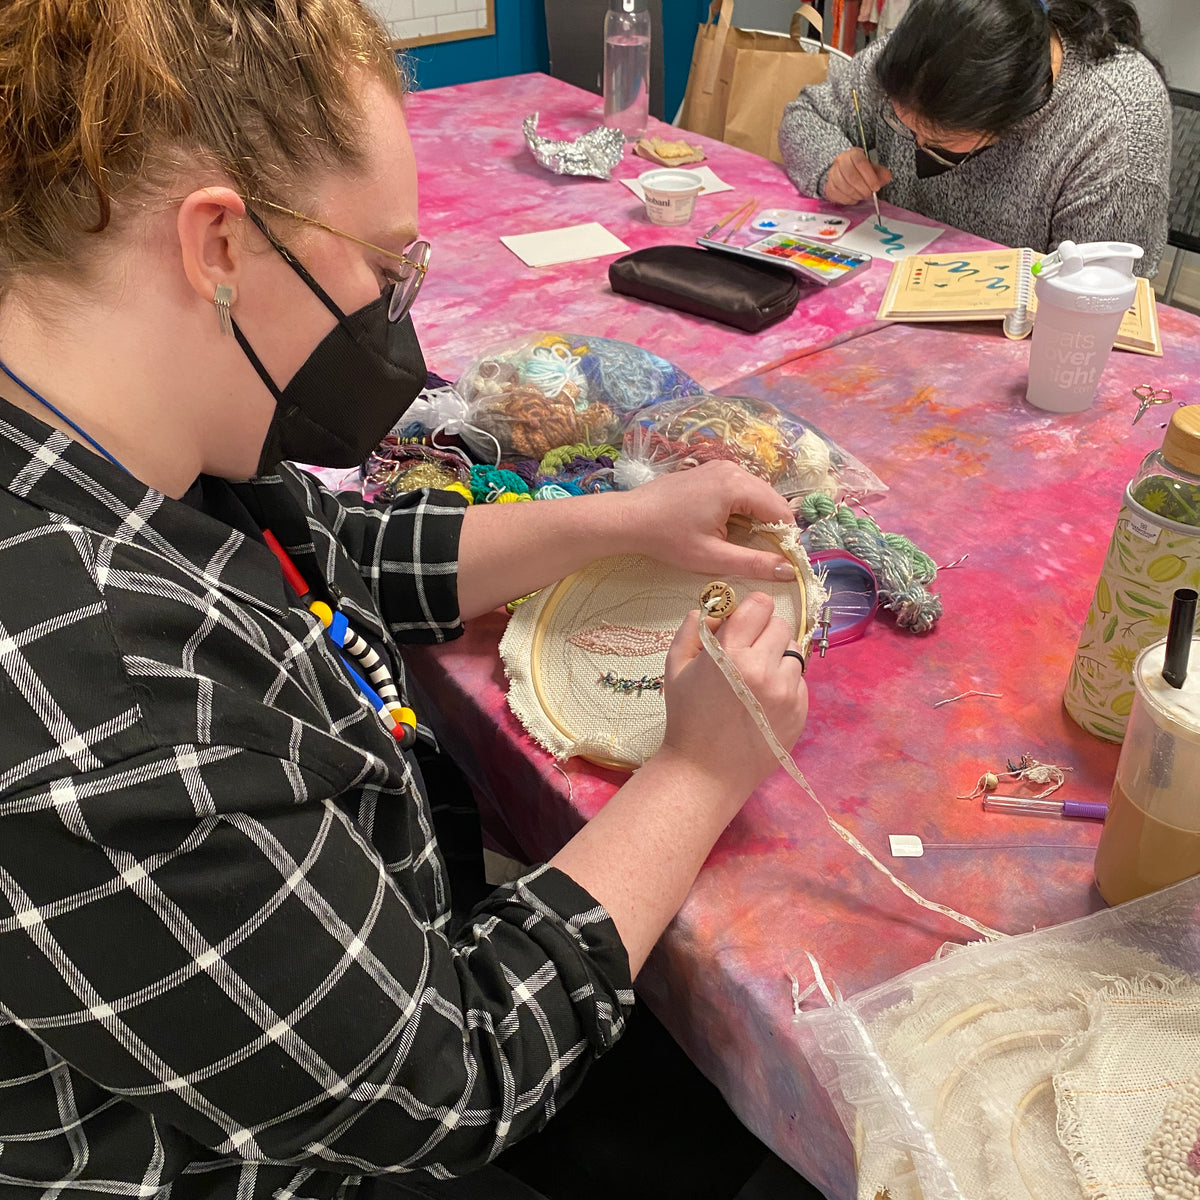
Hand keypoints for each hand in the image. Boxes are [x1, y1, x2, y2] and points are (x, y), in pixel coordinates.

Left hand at [614, 460, 795, 581]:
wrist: (630, 518)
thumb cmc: (668, 538)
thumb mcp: (711, 557)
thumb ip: (753, 563)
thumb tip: (788, 571)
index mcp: (736, 486)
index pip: (780, 511)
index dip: (787, 537)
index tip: (784, 560)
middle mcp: (733, 470)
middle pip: (770, 499)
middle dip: (774, 527)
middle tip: (768, 555)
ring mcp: (720, 467)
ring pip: (756, 494)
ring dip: (759, 517)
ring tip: (749, 544)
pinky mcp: (710, 471)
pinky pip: (740, 489)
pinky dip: (744, 508)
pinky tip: (732, 528)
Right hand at [657, 593, 808, 802]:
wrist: (706, 772)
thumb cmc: (687, 718)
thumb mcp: (675, 668)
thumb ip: (692, 629)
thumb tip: (713, 610)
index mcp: (731, 653)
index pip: (760, 604)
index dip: (751, 609)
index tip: (744, 622)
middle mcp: (763, 669)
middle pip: (781, 625)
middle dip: (764, 633)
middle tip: (747, 653)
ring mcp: (786, 692)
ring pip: (793, 653)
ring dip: (777, 659)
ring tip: (755, 681)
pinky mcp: (800, 712)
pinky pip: (800, 682)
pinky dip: (785, 684)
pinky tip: (764, 702)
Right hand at [823, 147, 891, 205]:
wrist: (845, 174)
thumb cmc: (861, 171)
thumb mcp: (873, 168)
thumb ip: (881, 173)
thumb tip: (886, 177)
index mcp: (853, 154)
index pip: (860, 162)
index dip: (869, 176)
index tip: (876, 186)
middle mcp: (840, 161)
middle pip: (850, 175)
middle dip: (862, 188)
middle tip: (869, 194)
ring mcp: (832, 174)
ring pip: (843, 186)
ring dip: (855, 194)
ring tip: (862, 196)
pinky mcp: (828, 186)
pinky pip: (837, 194)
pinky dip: (847, 199)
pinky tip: (854, 198)